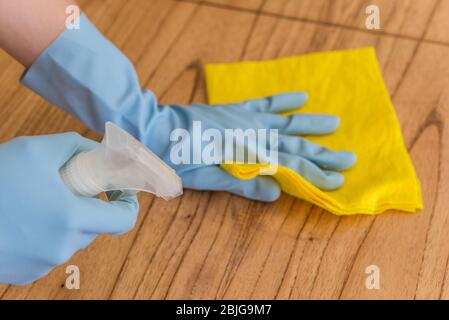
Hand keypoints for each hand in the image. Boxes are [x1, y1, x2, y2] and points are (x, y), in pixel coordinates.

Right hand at [0, 133, 138, 284]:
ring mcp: (42, 265)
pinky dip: (44, 235)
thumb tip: (99, 151)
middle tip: (66, 187)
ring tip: (35, 201)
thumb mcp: (36, 150)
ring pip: (71, 239)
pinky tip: (21, 219)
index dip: (127, 202)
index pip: (123, 220)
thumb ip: (76, 147)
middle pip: (95, 227)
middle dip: (87, 206)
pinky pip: (48, 251)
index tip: (119, 191)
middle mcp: (61, 247)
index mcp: (72, 219)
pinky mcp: (24, 274)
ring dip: (64, 220)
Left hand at [21, 14, 355, 201]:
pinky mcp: (235, 109)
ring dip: (311, 123)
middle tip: (350, 158)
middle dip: (323, 153)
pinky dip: (283, 99)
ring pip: (286, 121)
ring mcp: (245, 118)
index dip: (315, 175)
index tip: (338, 182)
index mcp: (248, 153)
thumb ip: (245, 184)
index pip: (290, 166)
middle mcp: (252, 133)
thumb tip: (277, 194)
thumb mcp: (209, 179)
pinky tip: (301, 96)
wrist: (155, 128)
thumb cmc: (179, 160)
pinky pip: (264, 102)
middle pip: (295, 144)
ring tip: (335, 123)